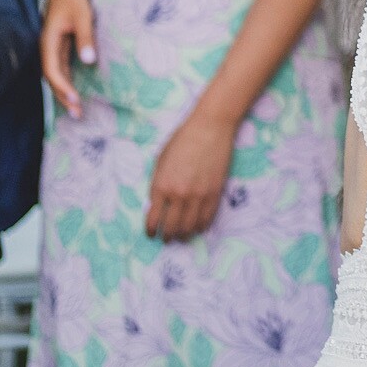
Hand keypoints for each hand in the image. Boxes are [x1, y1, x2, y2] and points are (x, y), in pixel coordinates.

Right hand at [41, 0, 96, 118]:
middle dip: (62, 96)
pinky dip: (67, 81)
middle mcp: (48, 47)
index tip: (74, 99)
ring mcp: (53, 47)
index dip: (62, 87)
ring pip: (56, 74)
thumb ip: (85, 38)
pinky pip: (61, 68)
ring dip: (64, 91)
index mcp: (48, 41)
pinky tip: (76, 91)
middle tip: (77, 114)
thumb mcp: (83, 16)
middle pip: (52, 77)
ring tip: (77, 109)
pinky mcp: (60, 45)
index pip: (52, 70)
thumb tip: (88, 61)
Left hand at [146, 110, 237, 241]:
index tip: (152, 234)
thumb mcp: (161, 160)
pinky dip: (201, 226)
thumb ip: (158, 182)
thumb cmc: (183, 139)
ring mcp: (198, 195)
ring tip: (182, 236)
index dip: (152, 229)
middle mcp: (178, 194)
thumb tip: (157, 202)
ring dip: (184, 235)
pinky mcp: (214, 192)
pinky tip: (198, 228)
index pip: (153, 218)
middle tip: (167, 239)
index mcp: (161, 185)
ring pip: (189, 226)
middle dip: (167, 236)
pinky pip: (207, 217)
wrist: (210, 127)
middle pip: (171, 226)